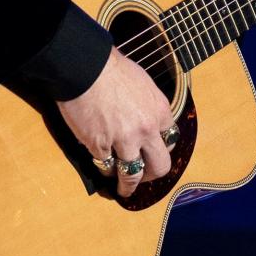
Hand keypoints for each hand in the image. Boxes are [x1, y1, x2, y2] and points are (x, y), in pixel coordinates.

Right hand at [57, 47, 174, 197]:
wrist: (84, 65)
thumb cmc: (109, 66)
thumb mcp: (141, 82)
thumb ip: (146, 103)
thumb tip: (140, 114)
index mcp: (159, 111)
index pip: (171, 140)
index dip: (161, 148)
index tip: (153, 152)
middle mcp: (146, 130)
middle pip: (159, 166)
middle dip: (152, 176)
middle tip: (144, 178)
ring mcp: (123, 141)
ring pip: (132, 175)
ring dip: (127, 185)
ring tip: (123, 190)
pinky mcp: (99, 146)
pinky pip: (105, 166)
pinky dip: (103, 168)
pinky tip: (101, 168)